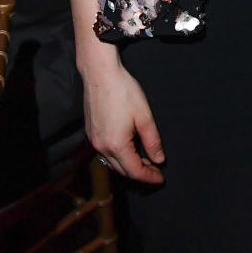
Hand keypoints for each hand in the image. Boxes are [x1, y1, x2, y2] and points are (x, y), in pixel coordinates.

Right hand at [81, 56, 164, 184]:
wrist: (100, 74)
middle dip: (140, 173)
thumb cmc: (123, 91)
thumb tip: (159, 159)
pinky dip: (118, 156)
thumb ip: (152, 141)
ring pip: (112, 162)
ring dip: (128, 165)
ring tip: (145, 161)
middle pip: (122, 170)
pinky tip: (129, 149)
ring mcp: (94, 140)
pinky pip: (105, 152)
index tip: (161, 178)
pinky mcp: (91, 132)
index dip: (149, 177)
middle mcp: (102, 146)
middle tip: (155, 170)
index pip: (134, 171)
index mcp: (116, 145)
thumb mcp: (144, 116)